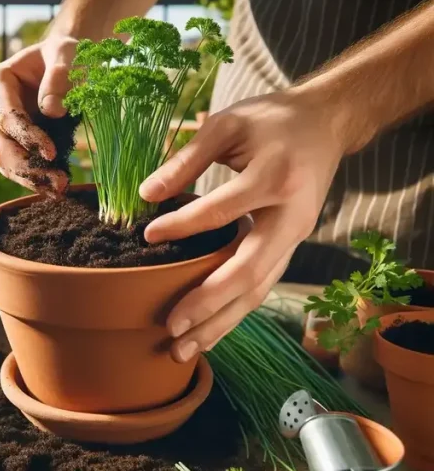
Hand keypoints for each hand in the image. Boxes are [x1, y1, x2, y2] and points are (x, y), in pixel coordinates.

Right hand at [0, 35, 78, 196]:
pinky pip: (13, 167)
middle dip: (27, 167)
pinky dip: (33, 179)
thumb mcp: (67, 54)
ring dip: (30, 179)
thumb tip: (51, 110)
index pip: (6, 116)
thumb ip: (61, 75)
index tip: (53, 153)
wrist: (60, 65)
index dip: (28, 137)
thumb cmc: (62, 56)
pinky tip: (54, 186)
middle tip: (59, 183)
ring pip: (2, 162)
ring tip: (60, 188)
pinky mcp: (4, 143)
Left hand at [139, 89, 350, 361]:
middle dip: (209, 302)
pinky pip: (262, 286)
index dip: (184, 225)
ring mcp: (295, 237)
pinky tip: (207, 333)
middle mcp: (291, 216)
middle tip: (170, 327)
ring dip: (221, 322)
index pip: (223, 209)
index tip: (148, 237)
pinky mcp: (289, 247)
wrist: (325, 125)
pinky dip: (234, 312)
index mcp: (276, 178)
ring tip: (183, 349)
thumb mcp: (229, 123)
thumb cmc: (271, 121)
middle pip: (250, 269)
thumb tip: (146, 193)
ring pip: (258, 289)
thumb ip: (188, 157)